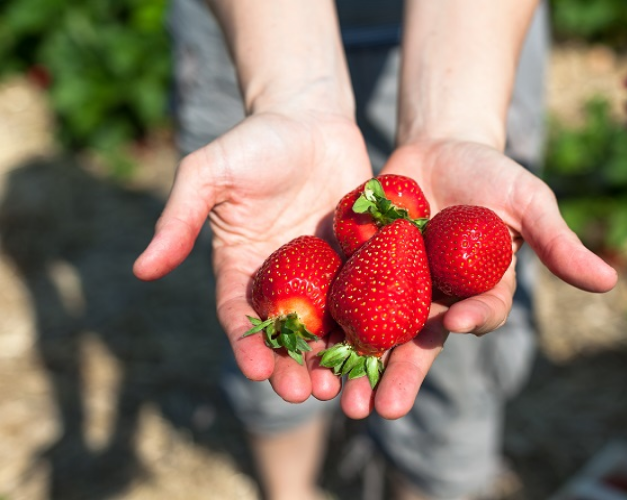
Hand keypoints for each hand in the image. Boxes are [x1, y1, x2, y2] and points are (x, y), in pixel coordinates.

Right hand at [134, 110, 372, 402]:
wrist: (310, 118)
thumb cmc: (254, 141)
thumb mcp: (208, 173)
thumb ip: (179, 219)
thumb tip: (141, 270)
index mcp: (243, 266)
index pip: (241, 315)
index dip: (247, 344)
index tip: (257, 371)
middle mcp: (282, 278)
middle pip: (287, 333)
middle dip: (294, 366)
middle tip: (309, 393)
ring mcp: (322, 272)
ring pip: (328, 326)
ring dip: (335, 358)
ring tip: (345, 386)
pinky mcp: (358, 259)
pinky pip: (367, 295)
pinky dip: (372, 323)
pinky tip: (383, 349)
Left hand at [338, 140, 617, 419]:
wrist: (438, 146)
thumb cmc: (490, 173)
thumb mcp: (527, 199)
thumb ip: (558, 241)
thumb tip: (610, 281)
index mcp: (477, 288)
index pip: (478, 312)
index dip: (470, 318)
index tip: (454, 321)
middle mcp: (436, 298)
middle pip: (419, 342)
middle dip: (402, 374)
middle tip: (382, 409)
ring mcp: (396, 287)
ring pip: (376, 332)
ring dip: (358, 365)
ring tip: (339, 397)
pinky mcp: (363, 270)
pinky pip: (346, 297)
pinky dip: (329, 320)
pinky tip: (308, 343)